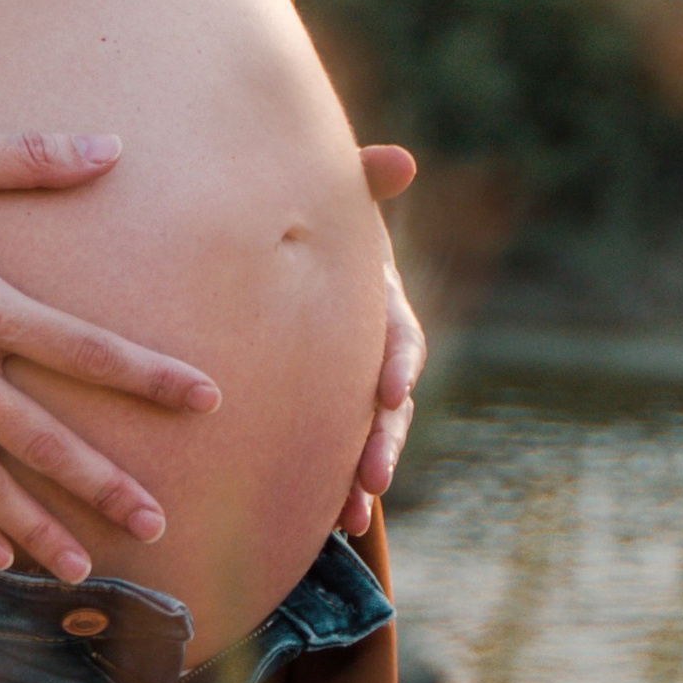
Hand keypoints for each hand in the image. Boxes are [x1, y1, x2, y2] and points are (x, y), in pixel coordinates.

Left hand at [341, 143, 424, 540]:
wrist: (281, 264)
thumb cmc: (312, 224)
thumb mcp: (334, 199)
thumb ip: (363, 179)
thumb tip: (401, 158)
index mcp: (381, 303)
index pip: (400, 334)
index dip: (398, 361)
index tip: (391, 390)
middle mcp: (375, 350)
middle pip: (389, 404)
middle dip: (383, 441)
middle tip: (372, 476)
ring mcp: (355, 386)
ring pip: (370, 438)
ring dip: (364, 477)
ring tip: (352, 516)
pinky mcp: (328, 412)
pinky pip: (338, 454)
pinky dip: (338, 488)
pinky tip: (332, 524)